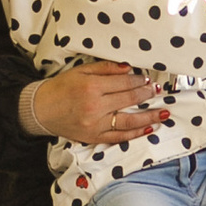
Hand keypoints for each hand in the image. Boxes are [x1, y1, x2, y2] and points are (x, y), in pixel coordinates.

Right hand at [19, 62, 170, 146]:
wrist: (41, 110)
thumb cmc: (61, 88)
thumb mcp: (81, 71)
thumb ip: (105, 68)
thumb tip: (128, 68)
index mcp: (92, 87)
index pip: (124, 83)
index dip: (139, 80)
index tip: (147, 79)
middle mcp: (95, 106)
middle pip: (129, 100)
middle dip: (146, 95)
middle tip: (157, 91)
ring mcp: (95, 125)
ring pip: (129, 121)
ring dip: (149, 116)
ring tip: (164, 112)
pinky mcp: (94, 137)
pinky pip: (119, 137)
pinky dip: (135, 133)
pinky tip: (148, 128)